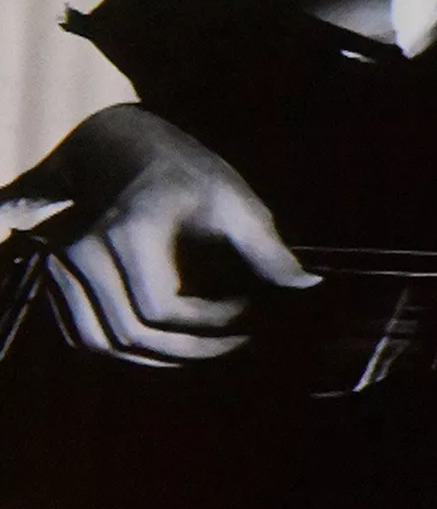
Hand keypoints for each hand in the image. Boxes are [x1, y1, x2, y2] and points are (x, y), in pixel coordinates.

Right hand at [0, 105, 318, 365]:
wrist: (127, 151)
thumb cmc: (188, 175)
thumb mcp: (235, 200)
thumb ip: (267, 248)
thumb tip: (309, 287)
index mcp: (127, 230)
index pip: (163, 307)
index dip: (213, 321)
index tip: (255, 314)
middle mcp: (81, 251)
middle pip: (133, 332)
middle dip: (193, 348)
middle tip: (242, 343)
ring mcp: (60, 267)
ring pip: (104, 343)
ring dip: (160, 358)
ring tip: (213, 348)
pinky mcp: (55, 281)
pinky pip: (87, 336)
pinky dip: (131, 351)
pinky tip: (177, 345)